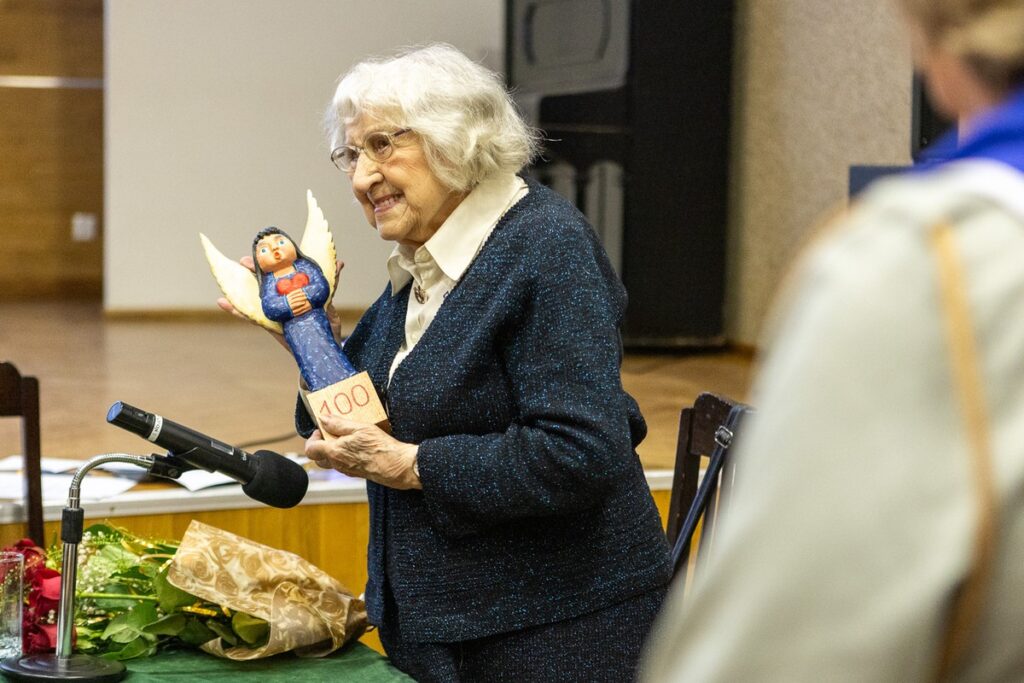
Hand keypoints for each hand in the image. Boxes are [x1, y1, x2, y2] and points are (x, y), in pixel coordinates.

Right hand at [215, 257, 345, 344]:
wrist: (325, 350)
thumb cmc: (327, 327)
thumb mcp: (329, 305)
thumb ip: (330, 286)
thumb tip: (339, 264)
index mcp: (295, 292)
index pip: (281, 274)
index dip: (273, 262)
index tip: (265, 250)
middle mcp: (282, 300)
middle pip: (264, 282)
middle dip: (253, 271)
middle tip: (243, 261)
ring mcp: (274, 312)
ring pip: (253, 297)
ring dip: (239, 288)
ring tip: (225, 281)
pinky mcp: (270, 326)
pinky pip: (251, 317)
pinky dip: (236, 311)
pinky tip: (223, 303)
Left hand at [305, 416, 420, 489]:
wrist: (398, 466)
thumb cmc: (381, 447)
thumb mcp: (360, 428)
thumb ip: (338, 424)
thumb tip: (323, 418)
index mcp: (334, 452)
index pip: (310, 449)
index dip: (312, 437)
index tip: (322, 428)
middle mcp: (338, 464)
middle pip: (318, 457)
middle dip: (321, 445)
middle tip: (332, 433)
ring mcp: (347, 470)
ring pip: (331, 461)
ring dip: (333, 450)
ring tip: (347, 437)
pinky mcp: (357, 473)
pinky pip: (343, 464)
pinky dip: (344, 455)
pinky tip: (358, 446)